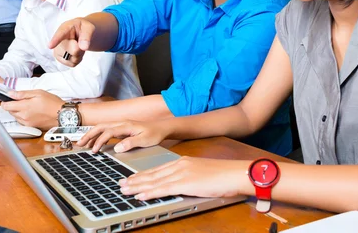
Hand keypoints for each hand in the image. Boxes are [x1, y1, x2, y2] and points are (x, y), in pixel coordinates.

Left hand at [1, 89, 61, 128]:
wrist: (62, 115)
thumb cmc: (52, 103)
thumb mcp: (38, 93)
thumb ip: (23, 94)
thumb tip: (11, 93)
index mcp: (24, 107)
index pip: (6, 106)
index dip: (5, 102)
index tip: (8, 99)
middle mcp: (23, 116)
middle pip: (10, 111)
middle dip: (13, 106)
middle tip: (22, 101)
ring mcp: (27, 123)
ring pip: (15, 116)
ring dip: (18, 111)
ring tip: (29, 106)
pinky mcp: (31, 126)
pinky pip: (21, 121)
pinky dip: (23, 116)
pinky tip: (31, 112)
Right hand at [48, 18, 94, 66]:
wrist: (80, 33)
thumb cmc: (83, 28)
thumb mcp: (89, 27)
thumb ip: (87, 35)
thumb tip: (83, 47)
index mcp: (65, 28)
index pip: (60, 34)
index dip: (55, 40)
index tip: (50, 46)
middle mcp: (58, 40)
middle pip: (73, 50)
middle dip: (81, 48)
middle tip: (81, 41)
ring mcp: (57, 50)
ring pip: (72, 59)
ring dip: (80, 54)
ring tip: (78, 45)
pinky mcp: (59, 58)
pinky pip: (72, 64)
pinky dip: (78, 59)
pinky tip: (76, 51)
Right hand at [77, 120, 170, 152]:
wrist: (162, 128)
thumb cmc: (155, 134)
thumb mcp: (145, 140)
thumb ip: (131, 143)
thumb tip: (117, 147)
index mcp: (126, 125)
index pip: (108, 132)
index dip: (99, 141)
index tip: (94, 151)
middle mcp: (121, 124)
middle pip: (101, 127)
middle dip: (89, 135)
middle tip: (80, 144)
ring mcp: (121, 126)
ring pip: (102, 128)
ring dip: (92, 135)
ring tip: (83, 144)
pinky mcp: (122, 129)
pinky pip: (107, 131)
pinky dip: (99, 136)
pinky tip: (96, 143)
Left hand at [119, 157, 251, 199]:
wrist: (235, 172)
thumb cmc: (224, 175)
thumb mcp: (202, 173)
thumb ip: (189, 177)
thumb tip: (180, 185)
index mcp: (183, 162)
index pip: (158, 169)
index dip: (143, 174)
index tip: (132, 178)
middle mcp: (180, 165)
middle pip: (152, 174)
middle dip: (135, 180)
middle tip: (121, 184)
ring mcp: (182, 173)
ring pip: (154, 181)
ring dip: (137, 186)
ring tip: (125, 190)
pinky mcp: (185, 183)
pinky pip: (163, 188)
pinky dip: (150, 192)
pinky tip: (140, 195)